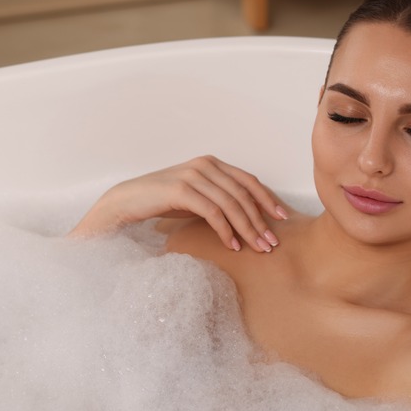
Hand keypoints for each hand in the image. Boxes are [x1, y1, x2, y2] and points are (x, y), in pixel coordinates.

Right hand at [69, 156, 287, 251]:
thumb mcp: (197, 196)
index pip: (249, 181)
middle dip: (261, 220)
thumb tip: (249, 215)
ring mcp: (194, 175)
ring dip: (248, 228)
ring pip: (231, 204)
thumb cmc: (163, 201)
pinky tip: (233, 245)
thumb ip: (220, 198)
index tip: (282, 218)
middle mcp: (206, 164)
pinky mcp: (182, 189)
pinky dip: (226, 230)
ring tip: (258, 247)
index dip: (267, 199)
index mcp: (212, 163)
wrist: (127, 201)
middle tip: (272, 242)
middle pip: (243, 194)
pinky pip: (213, 212)